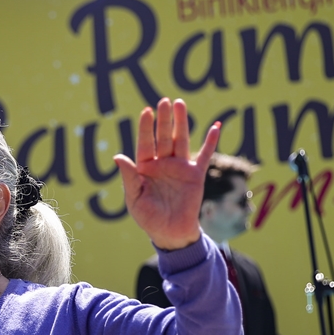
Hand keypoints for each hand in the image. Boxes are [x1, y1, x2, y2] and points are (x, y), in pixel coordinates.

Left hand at [115, 98, 220, 250]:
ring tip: (179, 104)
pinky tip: (215, 126)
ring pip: (180, 140)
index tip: (146, 111)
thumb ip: (129, 177)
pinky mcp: (196, 175)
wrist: (170, 233)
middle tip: (163, 101)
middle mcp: (162, 164)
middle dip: (163, 119)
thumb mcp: (134, 198)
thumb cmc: (149, 218)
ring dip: (181, 123)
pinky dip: (211, 141)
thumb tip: (118, 156)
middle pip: (163, 137)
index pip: (145, 144)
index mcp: (145, 168)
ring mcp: (180, 168)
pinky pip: (205, 155)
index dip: (146, 128)